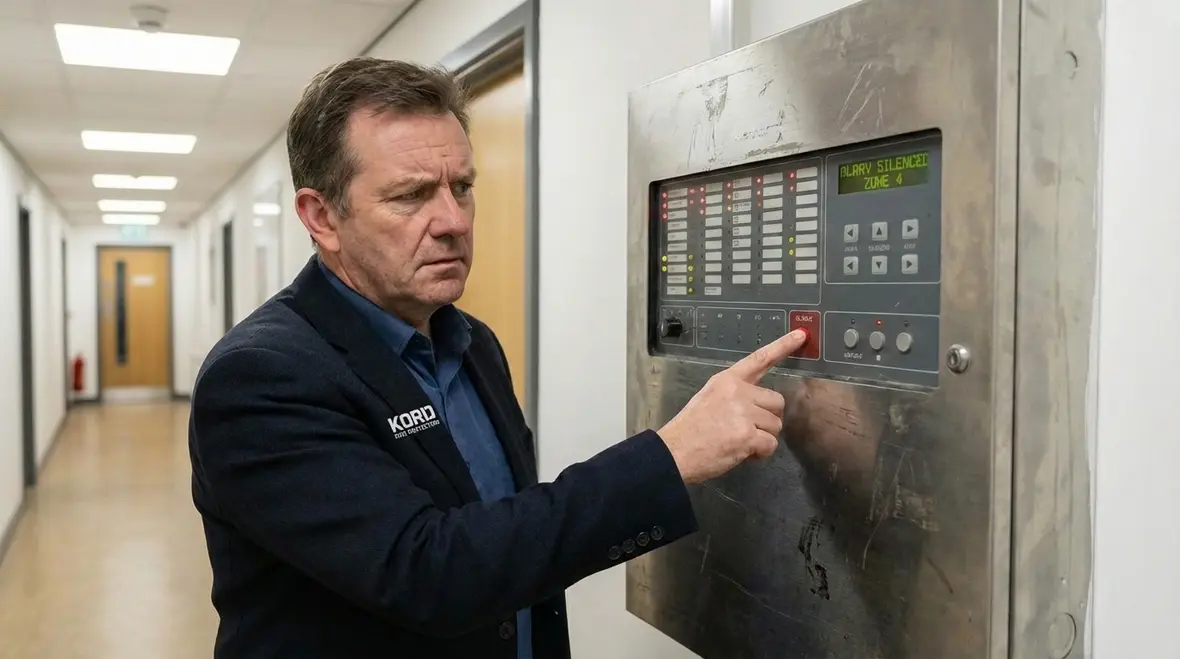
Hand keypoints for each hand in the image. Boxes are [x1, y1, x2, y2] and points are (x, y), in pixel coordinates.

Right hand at [657, 328, 809, 483]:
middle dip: (767, 418)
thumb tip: (757, 405)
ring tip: (739, 443)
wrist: (674, 452)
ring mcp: (743, 413)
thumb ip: (734, 395)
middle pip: (776, 401)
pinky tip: (742, 453)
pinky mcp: (747, 435)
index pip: (759, 359)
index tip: (801, 335)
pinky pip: (770, 444)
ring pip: (775, 425)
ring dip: (763, 438)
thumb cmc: (690, 429)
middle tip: (748, 429)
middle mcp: (738, 392)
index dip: (782, 346)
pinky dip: (760, 453)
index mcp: (727, 380)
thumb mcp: (708, 398)